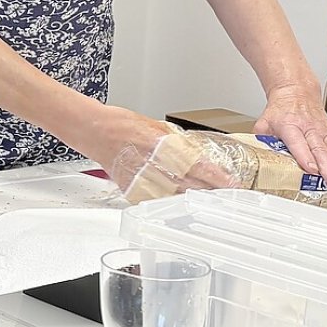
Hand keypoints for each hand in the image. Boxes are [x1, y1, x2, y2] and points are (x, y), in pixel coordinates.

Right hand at [80, 107, 236, 197]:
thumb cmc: (121, 124)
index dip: (217, 178)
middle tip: (223, 196)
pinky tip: (176, 203)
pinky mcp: (131, 187)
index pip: (198, 166)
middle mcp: (154, 164)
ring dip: (191, 199)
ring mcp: (142, 178)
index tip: (231, 184)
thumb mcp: (156, 127)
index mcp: (164, 146)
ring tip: (204, 201)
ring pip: (174, 196)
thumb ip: (174, 144)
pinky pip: (153, 199)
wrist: (94, 130)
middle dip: (209, 192)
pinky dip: (166, 201)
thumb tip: (192, 155)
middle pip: (190, 185)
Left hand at [253, 85, 326, 184]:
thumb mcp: (263, 124)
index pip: (298, 143)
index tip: (311, 169)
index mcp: (290, 127)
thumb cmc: (279, 112)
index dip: (304, 157)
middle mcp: (310, 130)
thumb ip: (260, 140)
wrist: (295, 92)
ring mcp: (325, 132)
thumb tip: (254, 156)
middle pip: (321, 150)